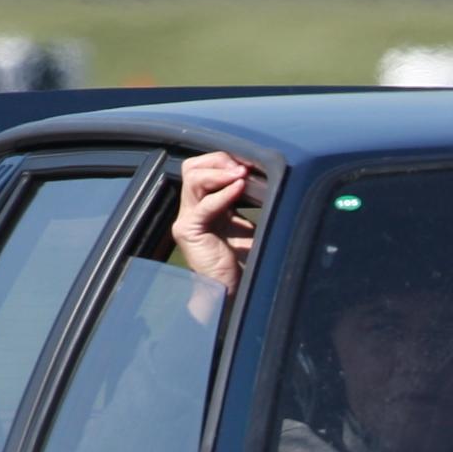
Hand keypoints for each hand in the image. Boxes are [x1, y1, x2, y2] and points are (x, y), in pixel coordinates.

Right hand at [174, 150, 261, 293]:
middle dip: (217, 161)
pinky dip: (223, 194)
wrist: (228, 290)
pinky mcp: (189, 231)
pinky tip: (239, 187)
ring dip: (219, 172)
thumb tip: (265, 179)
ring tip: (240, 174)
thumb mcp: (246, 226)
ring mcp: (187, 219)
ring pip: (193, 179)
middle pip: (191, 167)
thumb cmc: (241, 262)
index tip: (247, 161)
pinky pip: (204, 205)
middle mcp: (191, 209)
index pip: (201, 168)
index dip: (221, 160)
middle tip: (241, 165)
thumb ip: (247, 204)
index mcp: (204, 205)